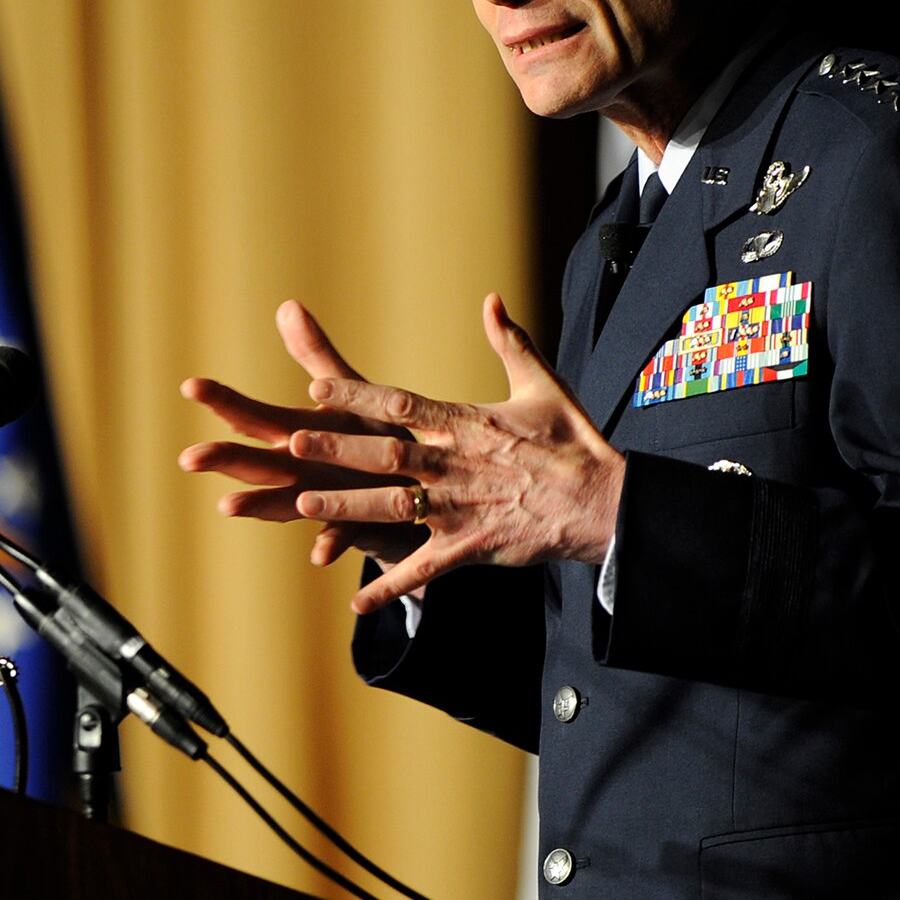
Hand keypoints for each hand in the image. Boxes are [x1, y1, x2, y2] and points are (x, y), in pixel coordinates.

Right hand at [179, 300, 428, 570]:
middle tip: (190, 457)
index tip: (190, 385)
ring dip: (257, 506)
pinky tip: (320, 553)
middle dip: (224, 459)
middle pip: (256, 462)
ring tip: (227, 506)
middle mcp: (300, 470)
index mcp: (296, 434)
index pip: (252, 415)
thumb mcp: (347, 390)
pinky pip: (342, 535)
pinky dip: (331, 542)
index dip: (222, 401)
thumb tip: (286, 304)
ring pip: (284, 503)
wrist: (410, 487)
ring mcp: (323, 499)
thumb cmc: (372, 435)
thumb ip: (315, 353)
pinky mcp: (356, 524)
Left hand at [286, 293, 623, 614]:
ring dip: (348, 507)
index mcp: (466, 424)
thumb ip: (509, 342)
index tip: (316, 388)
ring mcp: (461, 508)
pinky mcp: (471, 547)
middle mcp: (456, 465)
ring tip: (304, 504)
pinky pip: (424, 570)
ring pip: (394, 508)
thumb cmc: (572, 443)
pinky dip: (391, 586)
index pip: (401, 405)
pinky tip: (356, 599)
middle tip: (293, 442)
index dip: (357, 397)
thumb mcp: (542, 385)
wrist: (605, 502)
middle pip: (386, 454)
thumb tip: (490, 299)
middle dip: (338, 448)